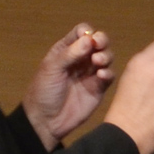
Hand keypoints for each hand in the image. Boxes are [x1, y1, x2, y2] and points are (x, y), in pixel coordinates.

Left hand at [23, 23, 114, 150]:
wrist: (46, 121)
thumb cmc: (44, 91)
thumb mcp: (52, 69)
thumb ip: (70, 53)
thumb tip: (89, 38)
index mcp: (66, 50)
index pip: (81, 32)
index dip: (87, 32)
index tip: (88, 38)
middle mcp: (81, 59)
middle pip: (98, 42)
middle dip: (101, 40)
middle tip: (98, 45)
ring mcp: (90, 73)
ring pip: (106, 57)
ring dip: (105, 56)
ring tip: (98, 62)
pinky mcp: (98, 88)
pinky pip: (109, 76)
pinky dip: (108, 73)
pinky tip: (101, 75)